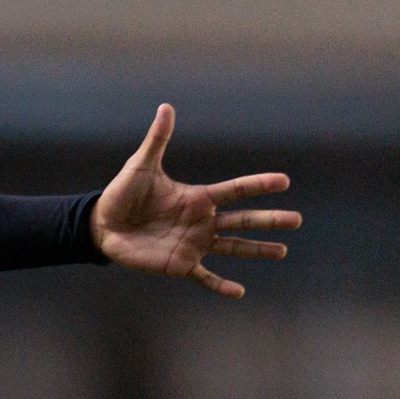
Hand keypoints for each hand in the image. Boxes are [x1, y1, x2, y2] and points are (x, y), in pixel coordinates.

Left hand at [92, 104, 298, 297]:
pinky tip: (239, 292)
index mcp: (198, 197)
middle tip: (296, 220)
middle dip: (269, 220)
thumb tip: (166, 107)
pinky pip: (204, 277)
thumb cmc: (122, 194)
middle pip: (243, 220)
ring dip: (257, 250)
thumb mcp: (141, 166)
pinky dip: (221, 285)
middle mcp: (202, 221)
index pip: (235, 190)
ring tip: (282, 251)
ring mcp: (194, 244)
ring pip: (233, 248)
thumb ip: (157, 139)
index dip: (259, 185)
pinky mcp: (180, 264)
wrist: (102, 225)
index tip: (284, 181)